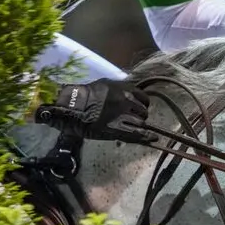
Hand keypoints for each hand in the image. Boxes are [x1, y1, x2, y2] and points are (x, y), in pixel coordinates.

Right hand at [33, 80, 155, 143]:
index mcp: (123, 88)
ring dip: (139, 126)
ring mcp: (123, 114)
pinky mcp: (117, 129)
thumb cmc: (84, 95)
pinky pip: (137, 133)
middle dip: (140, 116)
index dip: (142, 104)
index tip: (139, 108)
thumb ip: (117, 91)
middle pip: (143, 110)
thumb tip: (125, 95)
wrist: (72, 106)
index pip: (142, 97)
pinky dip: (146, 136)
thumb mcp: (104, 86)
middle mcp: (126, 100)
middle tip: (133, 120)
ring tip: (132, 128)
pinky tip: (152, 138)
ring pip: (141, 122)